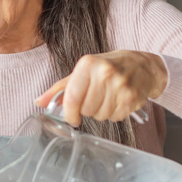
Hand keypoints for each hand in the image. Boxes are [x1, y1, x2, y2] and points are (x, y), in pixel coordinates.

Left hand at [35, 51, 167, 125]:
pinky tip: (119, 100)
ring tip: (109, 97)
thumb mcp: (83, 71)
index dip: (69, 113)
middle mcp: (104, 73)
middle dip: (88, 109)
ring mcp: (120, 85)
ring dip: (102, 112)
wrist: (143, 66)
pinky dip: (115, 113)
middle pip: (85, 109)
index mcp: (88, 64)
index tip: (71, 117)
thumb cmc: (109, 67)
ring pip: (100, 116)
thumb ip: (60, 88)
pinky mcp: (132, 98)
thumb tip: (39, 102)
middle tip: (97, 97)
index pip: (72, 97)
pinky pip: (115, 118)